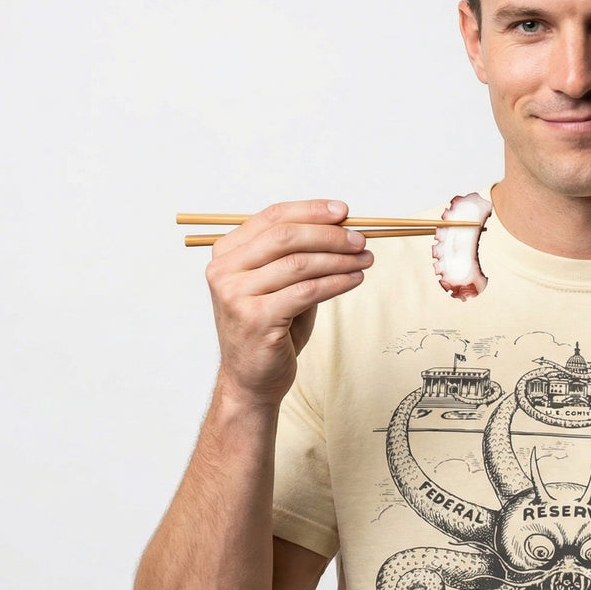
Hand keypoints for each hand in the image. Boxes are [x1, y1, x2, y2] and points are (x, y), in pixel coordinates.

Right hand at [204, 200, 372, 405]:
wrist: (252, 378)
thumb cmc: (271, 328)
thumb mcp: (281, 285)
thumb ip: (300, 256)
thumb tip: (342, 228)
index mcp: (227, 253)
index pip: (272, 217)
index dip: (311, 211)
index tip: (344, 211)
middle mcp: (225, 270)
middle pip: (285, 236)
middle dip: (329, 234)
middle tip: (361, 239)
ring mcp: (236, 294)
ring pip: (299, 263)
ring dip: (339, 259)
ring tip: (365, 259)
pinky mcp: (256, 318)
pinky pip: (306, 291)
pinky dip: (336, 282)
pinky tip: (355, 279)